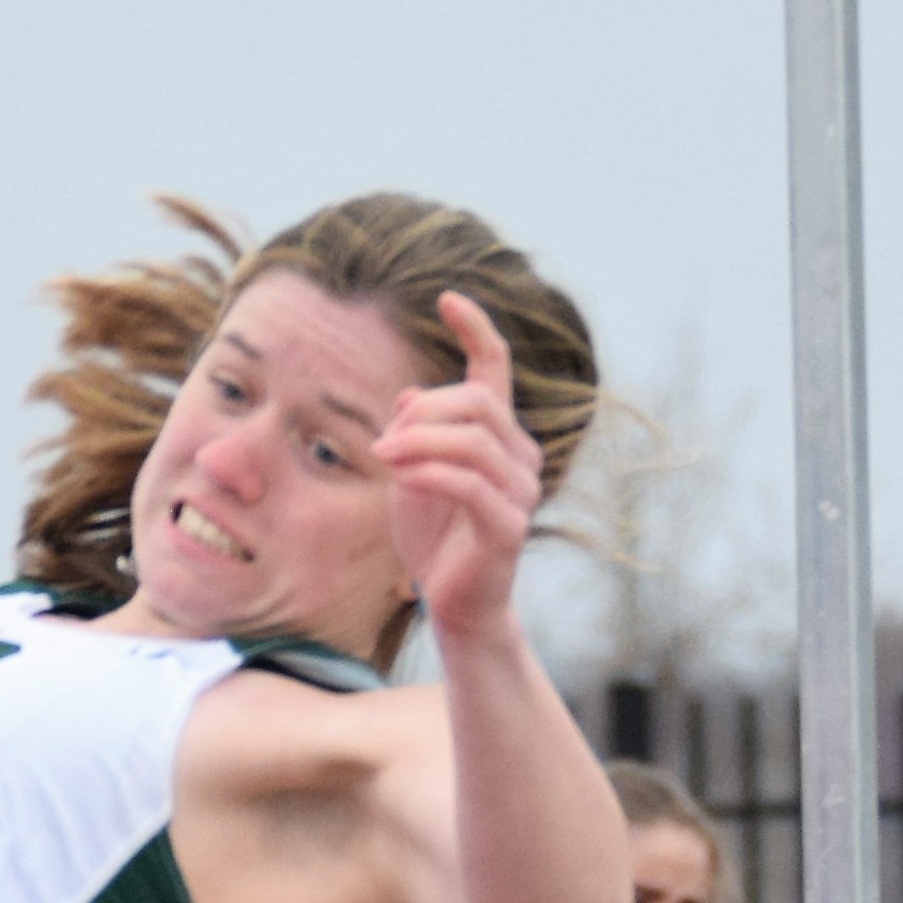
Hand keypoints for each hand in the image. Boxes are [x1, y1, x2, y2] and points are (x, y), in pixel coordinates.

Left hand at [377, 293, 543, 651]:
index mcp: (497, 435)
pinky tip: (400, 475)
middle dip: (423, 411)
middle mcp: (519, 456)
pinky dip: (428, 472)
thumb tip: (409, 395)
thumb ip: (413, 434)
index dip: (476, 328)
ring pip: (471, 439)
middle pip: (475, 402)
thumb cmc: (434, 539)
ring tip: (384, 458)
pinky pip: (467, 483)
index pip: (495, 368)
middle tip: (382, 440)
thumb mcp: (411, 475)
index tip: (448, 297)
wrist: (454, 605)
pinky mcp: (508, 526)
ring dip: (418, 442)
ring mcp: (520, 491)